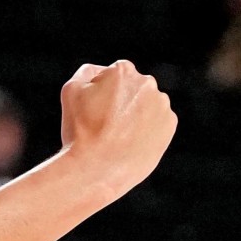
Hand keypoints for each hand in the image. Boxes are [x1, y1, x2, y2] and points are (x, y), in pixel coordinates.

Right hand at [60, 59, 177, 195]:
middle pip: (131, 88)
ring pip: (145, 105)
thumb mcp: (71, 90)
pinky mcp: (169, 126)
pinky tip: (130, 143)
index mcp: (123, 71)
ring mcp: (161, 105)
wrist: (97, 169)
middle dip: (119, 101)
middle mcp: (147, 84)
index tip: (93, 110)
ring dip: (134, 115)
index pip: (112, 74)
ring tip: (117, 136)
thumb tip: (102, 72)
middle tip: (104, 125)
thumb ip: (87, 72)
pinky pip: (157, 123)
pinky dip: (146, 130)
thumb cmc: (80, 130)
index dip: (100, 93)